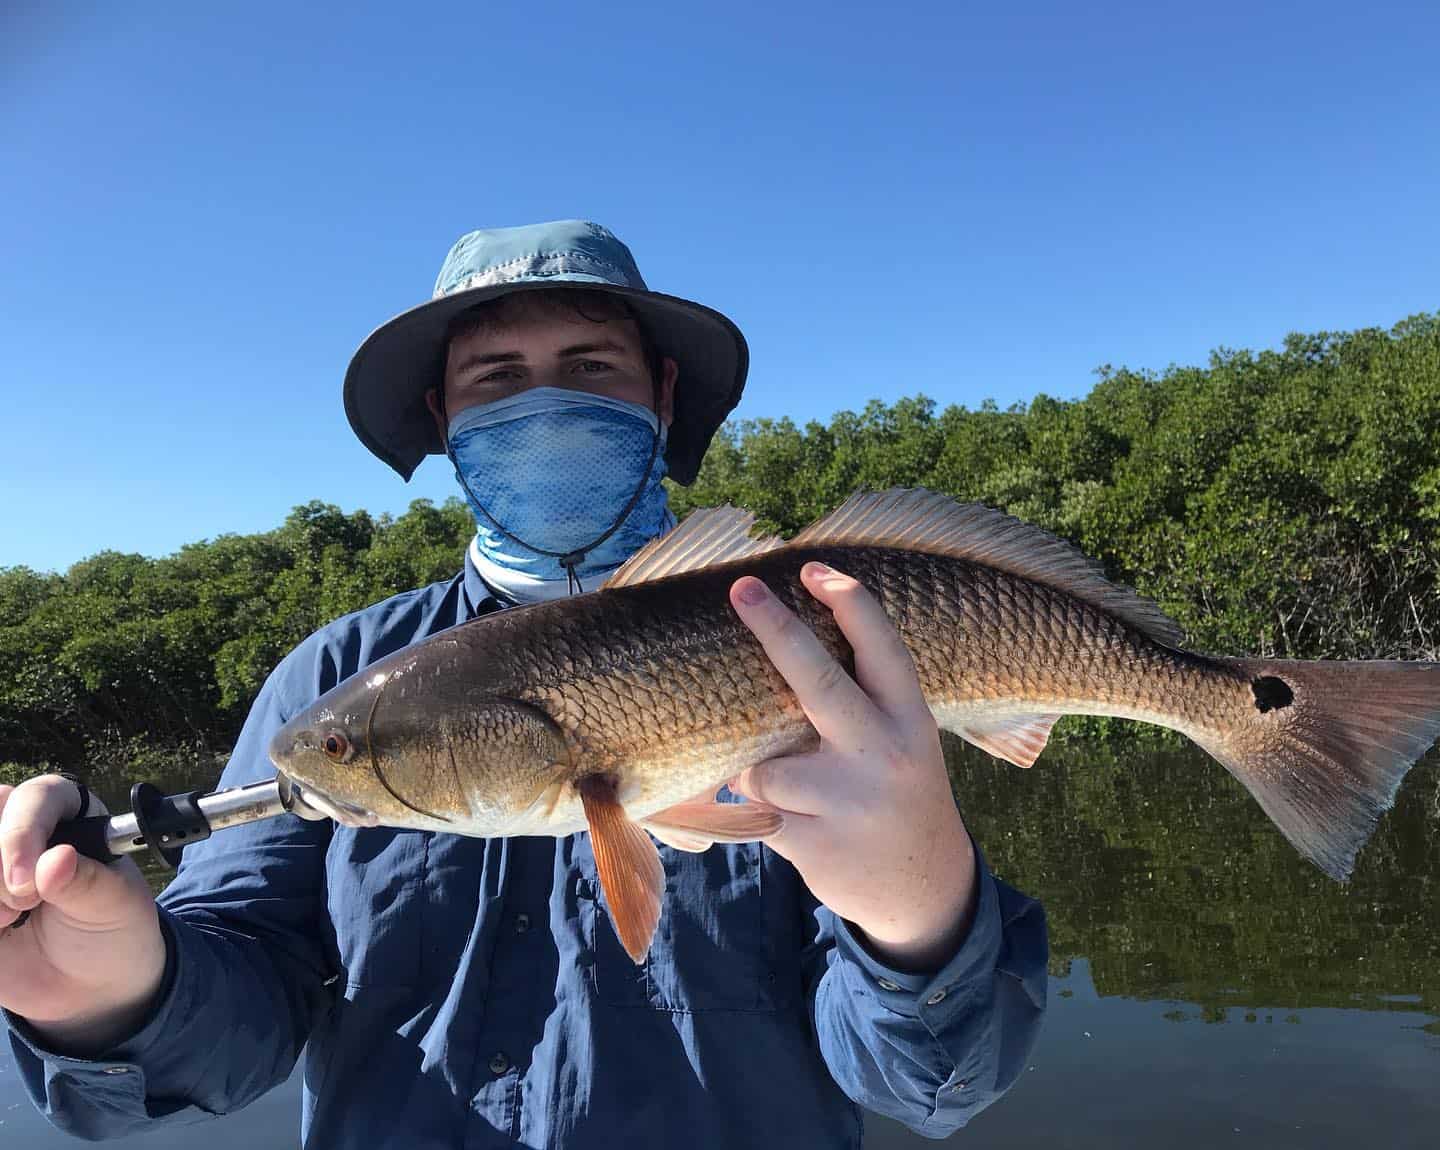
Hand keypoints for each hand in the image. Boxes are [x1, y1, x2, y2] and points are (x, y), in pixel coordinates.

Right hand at [0, 774, 167, 1053]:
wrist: (91, 985)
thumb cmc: (112, 929)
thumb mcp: (114, 905)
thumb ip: (86, 882)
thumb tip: (56, 859)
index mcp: (69, 816)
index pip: (35, 797)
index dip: (24, 832)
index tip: (28, 882)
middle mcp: (22, 830)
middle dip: (1, 864)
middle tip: (27, 901)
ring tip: (14, 918)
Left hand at [728, 562, 977, 971]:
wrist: (925, 888)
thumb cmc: (897, 790)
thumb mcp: (904, 740)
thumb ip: (861, 700)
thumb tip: (784, 644)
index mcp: (910, 720)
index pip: (882, 649)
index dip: (850, 603)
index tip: (813, 570)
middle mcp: (884, 754)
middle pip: (818, 682)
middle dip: (777, 630)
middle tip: (743, 590)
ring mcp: (849, 802)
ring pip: (765, 764)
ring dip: (760, 773)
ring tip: (796, 793)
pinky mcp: (815, 843)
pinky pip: (758, 810)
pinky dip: (761, 812)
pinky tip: (800, 826)